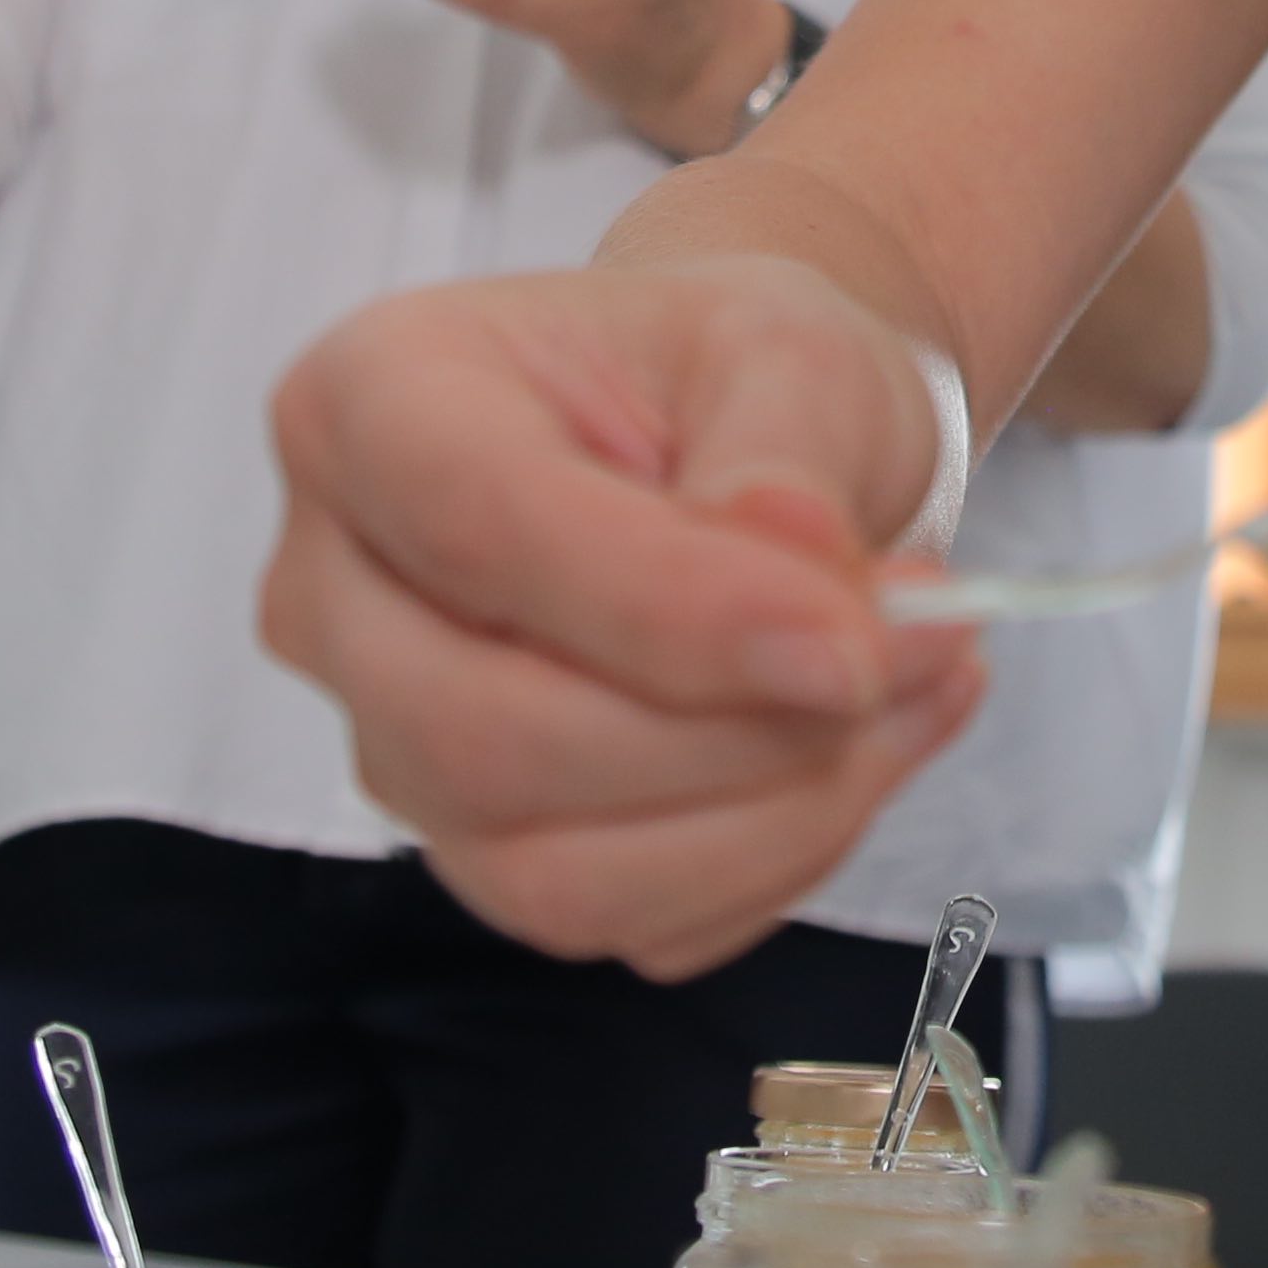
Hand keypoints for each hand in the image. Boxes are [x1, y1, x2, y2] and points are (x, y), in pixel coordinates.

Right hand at [259, 258, 985, 979]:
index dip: (670, 610)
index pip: (481, 528)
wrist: (741, 442)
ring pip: (550, 874)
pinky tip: (862, 742)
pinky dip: (778, 855)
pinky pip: (629, 920)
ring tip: (924, 685)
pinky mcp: (486, 848)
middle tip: (931, 644)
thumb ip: (786, 445)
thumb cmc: (730, 376)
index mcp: (370, 404)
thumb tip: (787, 548)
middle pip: (482, 739)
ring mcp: (394, 741)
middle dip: (735, 735)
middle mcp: (336, 590)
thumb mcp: (792, 346)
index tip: (854, 638)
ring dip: (778, 815)